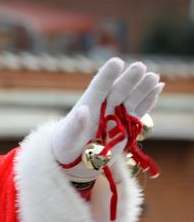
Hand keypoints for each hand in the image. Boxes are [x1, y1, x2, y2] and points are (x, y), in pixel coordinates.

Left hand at [51, 58, 163, 181]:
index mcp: (87, 105)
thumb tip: (83, 110)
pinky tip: (158, 87)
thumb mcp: (66, 138)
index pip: (98, 87)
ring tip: (153, 76)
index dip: (107, 76)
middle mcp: (103, 107)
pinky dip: (148, 101)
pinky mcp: (127, 126)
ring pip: (131, 99)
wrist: (74, 159)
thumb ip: (74, 125)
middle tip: (140, 67)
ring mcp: (116, 116)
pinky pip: (139, 111)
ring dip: (142, 88)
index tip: (117, 62)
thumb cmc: (64, 146)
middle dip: (128, 80)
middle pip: (118, 90)